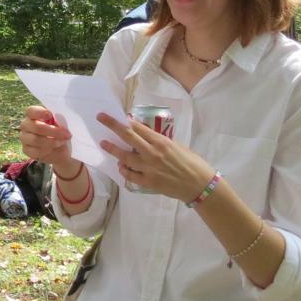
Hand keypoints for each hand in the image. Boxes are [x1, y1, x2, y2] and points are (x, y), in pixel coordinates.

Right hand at [19, 106, 77, 168]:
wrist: (59, 147)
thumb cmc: (59, 130)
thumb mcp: (60, 123)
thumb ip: (58, 119)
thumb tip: (60, 119)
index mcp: (33, 114)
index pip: (31, 111)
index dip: (40, 112)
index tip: (51, 115)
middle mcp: (26, 125)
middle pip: (36, 127)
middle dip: (54, 131)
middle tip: (67, 134)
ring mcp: (24, 137)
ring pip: (36, 140)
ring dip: (52, 142)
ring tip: (62, 142)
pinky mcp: (26, 149)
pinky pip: (35, 151)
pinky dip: (47, 150)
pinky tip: (54, 149)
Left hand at [95, 112, 212, 200]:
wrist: (199, 185)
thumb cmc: (193, 163)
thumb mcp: (178, 146)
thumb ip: (161, 142)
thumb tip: (147, 138)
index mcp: (161, 141)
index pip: (139, 128)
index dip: (126, 121)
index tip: (118, 116)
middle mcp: (152, 153)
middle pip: (128, 136)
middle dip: (112, 125)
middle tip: (101, 117)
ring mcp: (148, 168)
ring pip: (125, 157)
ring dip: (113, 150)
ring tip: (103, 143)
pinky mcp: (148, 182)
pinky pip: (130, 175)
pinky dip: (124, 170)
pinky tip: (121, 166)